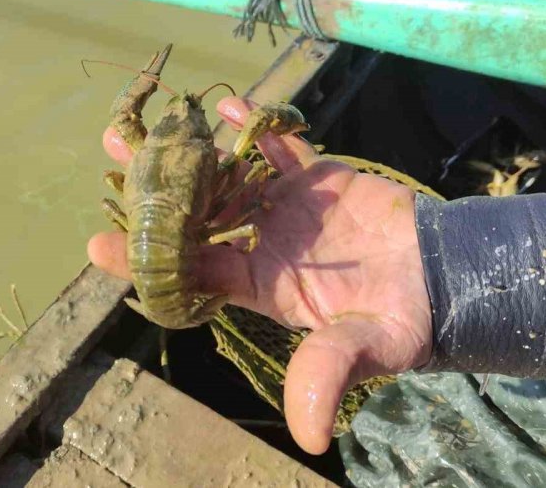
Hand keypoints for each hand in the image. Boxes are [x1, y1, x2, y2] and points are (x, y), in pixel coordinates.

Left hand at [87, 96, 431, 453]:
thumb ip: (327, 375)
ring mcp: (286, 211)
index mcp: (262, 286)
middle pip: (197, 218)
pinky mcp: (317, 181)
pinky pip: (279, 152)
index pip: (194, 272)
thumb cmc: (401, 321)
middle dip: (155, 193)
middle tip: (113, 161)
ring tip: (149, 127)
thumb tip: (309, 438)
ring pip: (229, 178)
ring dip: (192, 153)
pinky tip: (227, 107)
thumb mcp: (363, 349)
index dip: (148, 261)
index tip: (99, 245)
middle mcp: (262, 246)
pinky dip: (257, 130)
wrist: (446, 280)